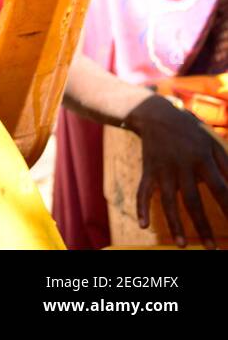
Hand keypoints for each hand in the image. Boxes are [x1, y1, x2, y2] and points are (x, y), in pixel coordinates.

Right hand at [127, 95, 227, 247]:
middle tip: (213, 248)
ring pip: (168, 201)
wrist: (155, 113)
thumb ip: (227, 163)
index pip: (219, 188)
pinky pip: (143, 191)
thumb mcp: (212, 141)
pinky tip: (143, 225)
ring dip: (175, 224)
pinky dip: (141, 208)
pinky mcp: (148, 170)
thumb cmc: (191, 130)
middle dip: (203, 226)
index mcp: (201, 158)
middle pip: (192, 200)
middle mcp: (181, 165)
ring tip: (182, 245)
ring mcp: (161, 169)